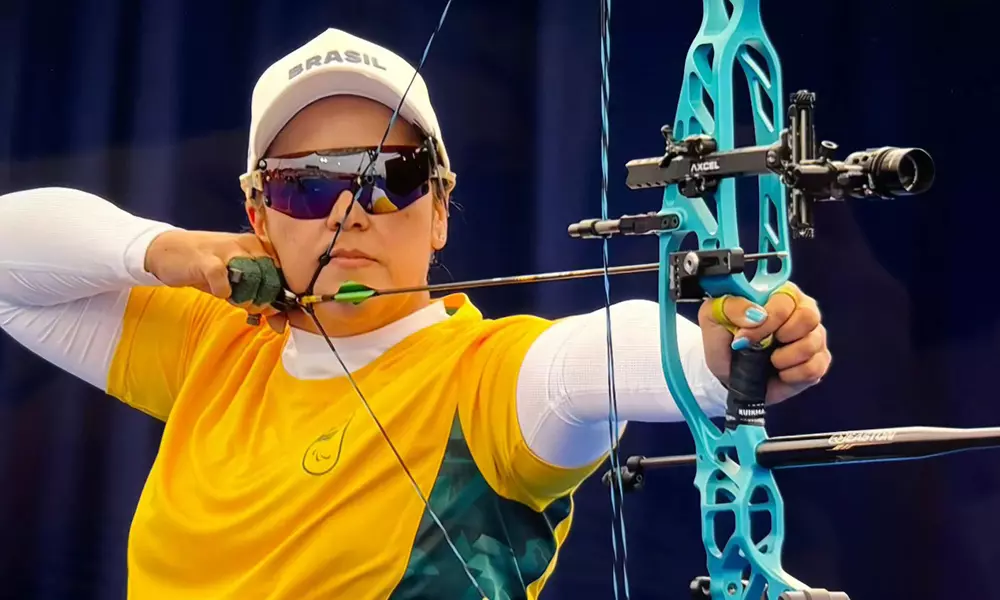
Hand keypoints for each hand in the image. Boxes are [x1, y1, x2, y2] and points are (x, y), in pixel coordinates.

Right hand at [145, 230, 290, 332]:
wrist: (168, 251)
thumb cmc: (207, 268)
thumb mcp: (236, 283)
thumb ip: (259, 299)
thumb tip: (281, 325)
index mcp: (259, 247)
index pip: (283, 274)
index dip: (279, 296)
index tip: (271, 310)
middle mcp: (247, 244)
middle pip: (271, 278)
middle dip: (264, 300)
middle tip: (249, 307)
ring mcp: (227, 250)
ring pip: (253, 278)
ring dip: (247, 298)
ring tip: (235, 300)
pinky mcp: (206, 259)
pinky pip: (223, 279)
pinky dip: (223, 291)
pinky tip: (219, 293)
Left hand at [697, 282, 829, 403]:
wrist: (726, 374)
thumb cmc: (724, 340)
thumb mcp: (713, 316)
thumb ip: (731, 305)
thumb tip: (756, 314)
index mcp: (778, 293)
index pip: (786, 299)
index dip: (768, 319)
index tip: (746, 335)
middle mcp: (801, 311)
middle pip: (809, 317)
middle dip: (780, 336)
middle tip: (761, 346)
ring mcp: (814, 336)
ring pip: (812, 344)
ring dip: (783, 358)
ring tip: (768, 360)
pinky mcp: (818, 362)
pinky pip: (815, 368)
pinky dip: (792, 375)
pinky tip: (780, 372)